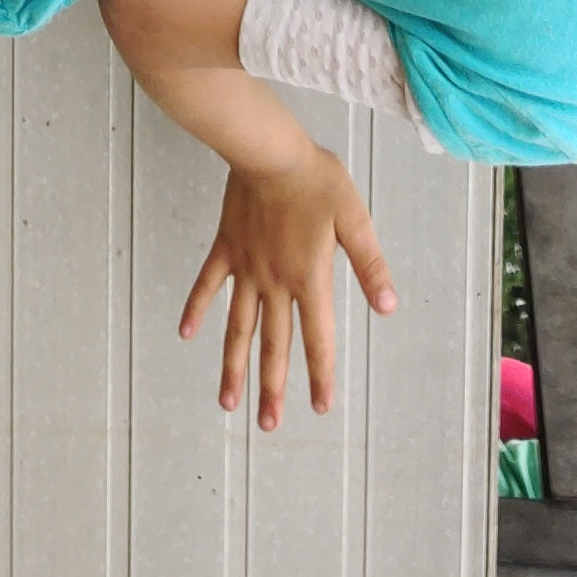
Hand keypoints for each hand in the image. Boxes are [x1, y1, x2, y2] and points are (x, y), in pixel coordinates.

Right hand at [179, 146, 396, 428]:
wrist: (269, 150)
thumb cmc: (316, 181)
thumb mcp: (354, 219)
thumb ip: (370, 265)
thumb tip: (389, 306)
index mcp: (308, 278)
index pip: (317, 338)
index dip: (321, 374)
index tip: (320, 407)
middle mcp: (275, 282)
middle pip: (273, 344)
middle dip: (272, 387)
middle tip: (267, 425)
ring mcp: (246, 268)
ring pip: (238, 327)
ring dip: (233, 366)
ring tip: (227, 402)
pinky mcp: (227, 248)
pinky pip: (208, 284)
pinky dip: (197, 308)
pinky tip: (186, 333)